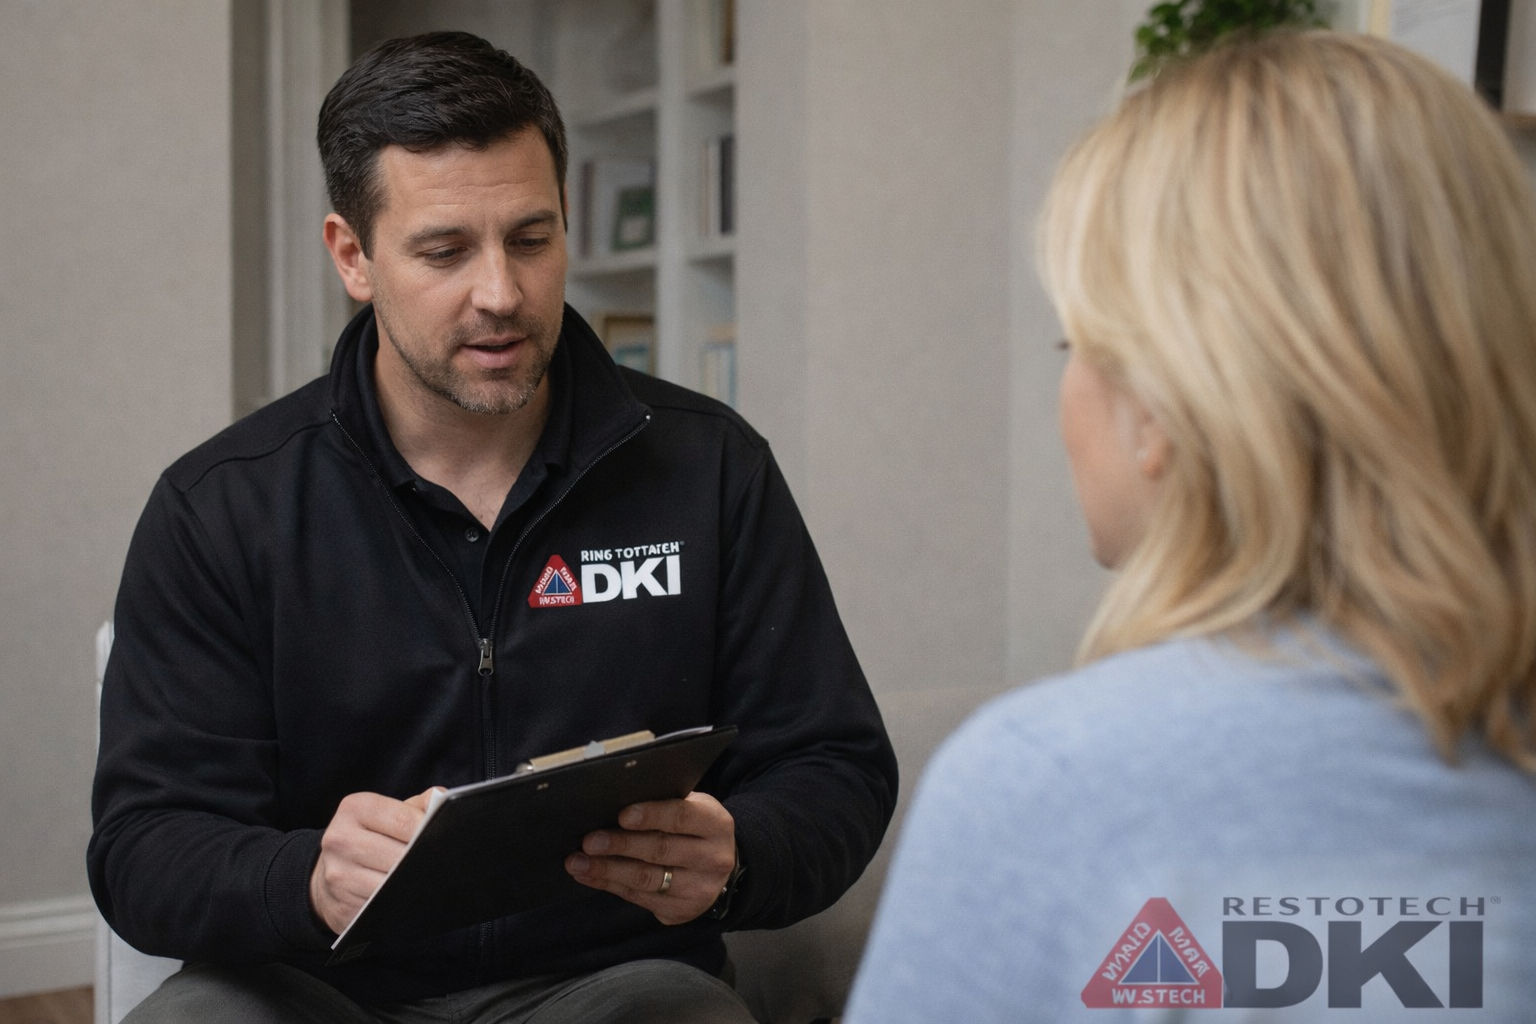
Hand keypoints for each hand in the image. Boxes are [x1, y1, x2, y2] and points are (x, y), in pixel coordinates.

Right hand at [308, 787, 440, 934]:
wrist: (329, 874)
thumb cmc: (369, 837)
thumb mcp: (388, 813)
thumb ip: (417, 805)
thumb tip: (442, 800)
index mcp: (354, 808)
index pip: (404, 820)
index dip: (429, 831)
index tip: (443, 838)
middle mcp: (339, 839)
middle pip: (399, 855)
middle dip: (422, 860)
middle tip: (438, 862)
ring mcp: (337, 874)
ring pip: (390, 883)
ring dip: (411, 883)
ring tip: (422, 877)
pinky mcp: (341, 904)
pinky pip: (382, 906)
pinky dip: (398, 901)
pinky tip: (404, 894)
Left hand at [565, 791, 735, 925]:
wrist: (716, 865)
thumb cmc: (693, 828)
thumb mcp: (692, 808)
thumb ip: (664, 804)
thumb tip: (614, 802)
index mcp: (717, 825)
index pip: (682, 817)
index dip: (652, 815)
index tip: (622, 815)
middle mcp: (713, 859)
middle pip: (661, 850)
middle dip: (621, 845)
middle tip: (589, 841)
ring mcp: (699, 889)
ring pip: (647, 879)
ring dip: (607, 870)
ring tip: (577, 862)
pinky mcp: (681, 911)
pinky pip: (639, 898)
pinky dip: (609, 885)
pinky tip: (588, 876)